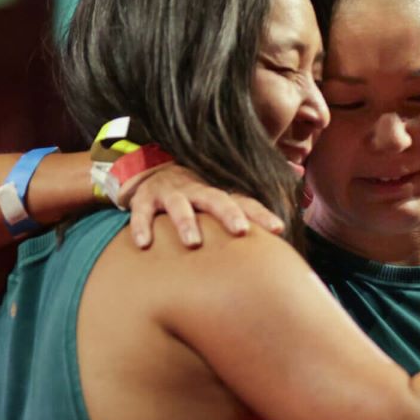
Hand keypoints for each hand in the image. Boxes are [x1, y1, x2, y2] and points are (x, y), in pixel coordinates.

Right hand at [122, 164, 284, 247]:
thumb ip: (237, 222)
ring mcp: (169, 194)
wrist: (152, 175)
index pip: (244, 202)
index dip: (260, 215)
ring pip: (179, 205)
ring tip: (193, 242)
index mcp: (216, 195)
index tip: (277, 229)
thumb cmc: (192, 201)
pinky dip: (142, 226)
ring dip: (186, 222)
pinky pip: (142, 213)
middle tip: (241, 230)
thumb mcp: (213, 207)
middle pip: (215, 199)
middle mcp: (195, 191)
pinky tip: (144, 244)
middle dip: (228, 214)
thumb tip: (273, 242)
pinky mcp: (144, 199)